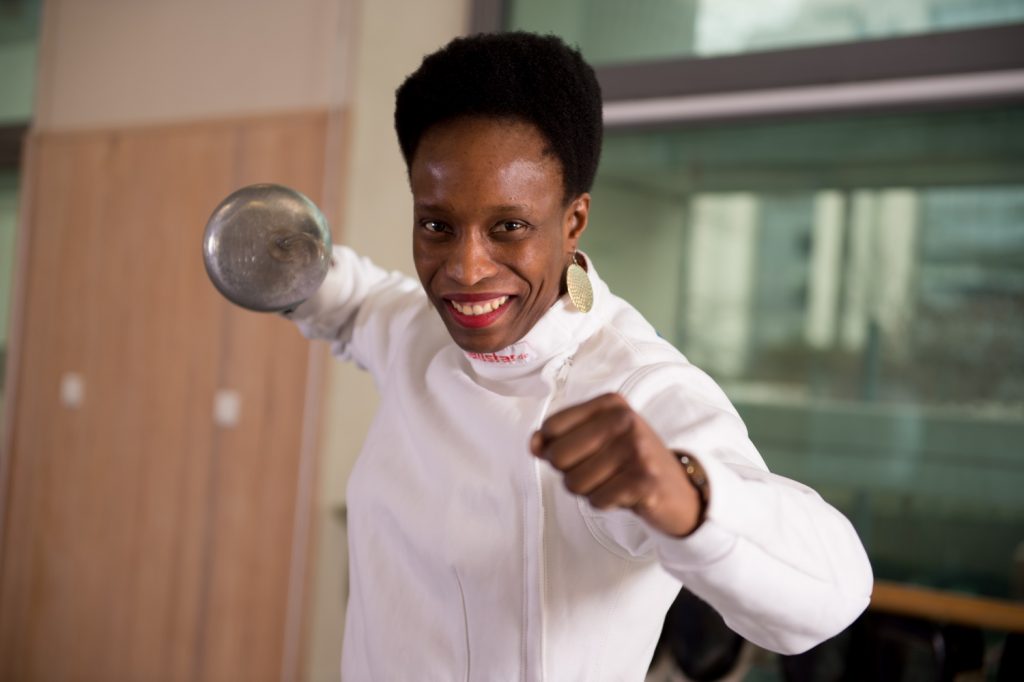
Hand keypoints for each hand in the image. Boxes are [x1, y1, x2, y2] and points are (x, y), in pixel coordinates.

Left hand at [530, 393, 704, 536]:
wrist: (678, 490)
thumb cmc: (627, 463)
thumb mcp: (595, 441)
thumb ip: (558, 439)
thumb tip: (534, 444)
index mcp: (610, 403)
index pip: (551, 427)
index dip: (555, 449)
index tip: (583, 453)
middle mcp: (624, 419)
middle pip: (558, 456)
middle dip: (570, 473)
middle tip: (599, 472)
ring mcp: (637, 448)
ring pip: (574, 482)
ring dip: (589, 490)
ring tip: (613, 482)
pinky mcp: (644, 479)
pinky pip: (596, 500)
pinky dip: (605, 503)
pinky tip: (624, 494)